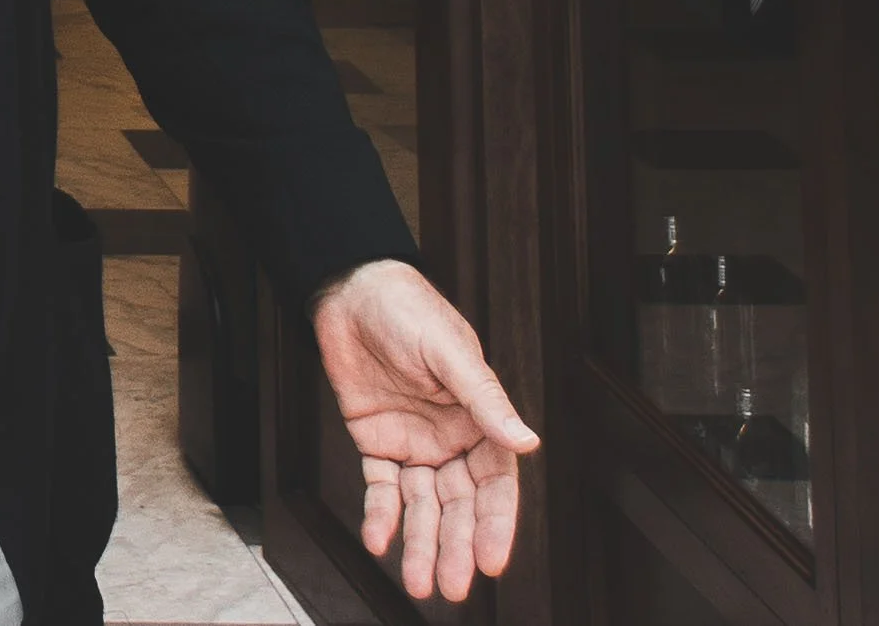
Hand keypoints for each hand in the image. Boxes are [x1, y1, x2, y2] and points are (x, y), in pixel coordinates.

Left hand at [312, 259, 540, 601]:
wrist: (351, 291)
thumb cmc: (410, 310)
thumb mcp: (449, 353)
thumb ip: (484, 400)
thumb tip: (527, 441)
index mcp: (480, 419)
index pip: (494, 484)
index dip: (494, 524)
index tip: (491, 562)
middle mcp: (451, 438)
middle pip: (458, 504)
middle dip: (455, 546)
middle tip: (452, 586)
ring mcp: (414, 442)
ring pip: (422, 505)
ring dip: (421, 542)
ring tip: (419, 582)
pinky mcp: (377, 440)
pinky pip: (381, 486)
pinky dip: (380, 514)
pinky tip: (378, 539)